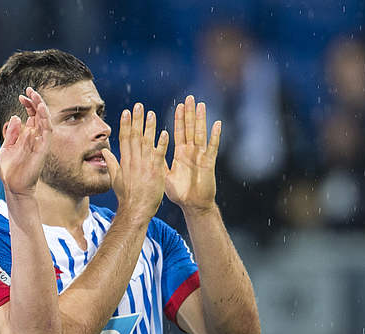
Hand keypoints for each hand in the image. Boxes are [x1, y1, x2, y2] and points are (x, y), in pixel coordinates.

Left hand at [0, 87, 50, 196]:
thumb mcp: (6, 147)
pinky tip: (40, 111)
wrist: (14, 187)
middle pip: (40, 114)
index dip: (28, 103)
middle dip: (35, 101)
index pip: (31, 114)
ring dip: (41, 107)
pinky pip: (47, 131)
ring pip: (45, 120)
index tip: (21, 95)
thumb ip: (11, 133)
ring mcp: (41, 142)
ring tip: (36, 96)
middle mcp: (36, 137)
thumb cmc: (9, 170)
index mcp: (27, 135)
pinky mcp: (43, 149)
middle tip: (29, 90)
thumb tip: (14, 116)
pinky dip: (45, 120)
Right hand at [103, 102, 167, 219]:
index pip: (125, 139)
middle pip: (135, 137)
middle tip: (138, 105)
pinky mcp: (155, 172)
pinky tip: (164, 133)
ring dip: (149, 127)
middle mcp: (134, 161)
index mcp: (125, 162)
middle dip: (136, 120)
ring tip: (151, 113)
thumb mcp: (115, 179)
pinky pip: (159, 155)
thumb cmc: (126, 196)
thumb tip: (104, 152)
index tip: (127, 112)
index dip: (126, 124)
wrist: (135, 210)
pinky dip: (161, 144)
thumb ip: (111, 163)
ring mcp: (144, 166)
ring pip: (146, 143)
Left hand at [164, 95, 221, 212]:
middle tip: (189, 98)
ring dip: (201, 119)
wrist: (193, 205)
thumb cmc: (180, 192)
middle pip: (190, 129)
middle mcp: (191, 152)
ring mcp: (201, 156)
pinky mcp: (209, 163)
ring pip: (201, 133)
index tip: (178, 105)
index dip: (178, 120)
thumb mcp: (165, 176)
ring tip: (201, 105)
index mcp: (181, 154)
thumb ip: (159, 163)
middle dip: (189, 114)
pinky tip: (217, 124)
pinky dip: (215, 136)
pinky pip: (212, 147)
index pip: (178, 133)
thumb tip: (147, 154)